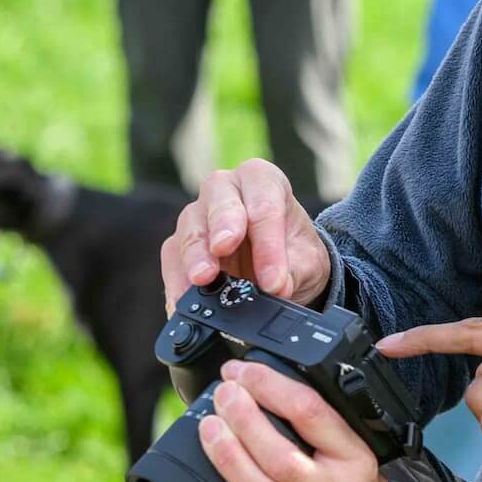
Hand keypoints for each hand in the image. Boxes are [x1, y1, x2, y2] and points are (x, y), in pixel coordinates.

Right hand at [162, 159, 328, 313]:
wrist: (279, 273)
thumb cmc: (294, 254)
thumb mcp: (307, 262)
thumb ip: (294, 273)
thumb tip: (277, 289)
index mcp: (264, 181)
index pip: (266, 204)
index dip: (269, 242)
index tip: (274, 280)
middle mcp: (226, 189)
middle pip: (220, 201)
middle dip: (223, 226)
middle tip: (224, 249)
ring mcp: (197, 216)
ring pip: (190, 228)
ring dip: (195, 256)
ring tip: (202, 280)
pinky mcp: (178, 245)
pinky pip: (173, 259)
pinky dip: (179, 281)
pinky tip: (185, 300)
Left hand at [198, 359, 401, 481]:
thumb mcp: (354, 446)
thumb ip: (318, 424)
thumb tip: (264, 385)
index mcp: (354, 456)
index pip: (311, 413)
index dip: (271, 388)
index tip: (245, 373)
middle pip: (282, 457)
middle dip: (245, 421)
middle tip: (224, 395)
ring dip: (231, 461)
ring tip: (210, 428)